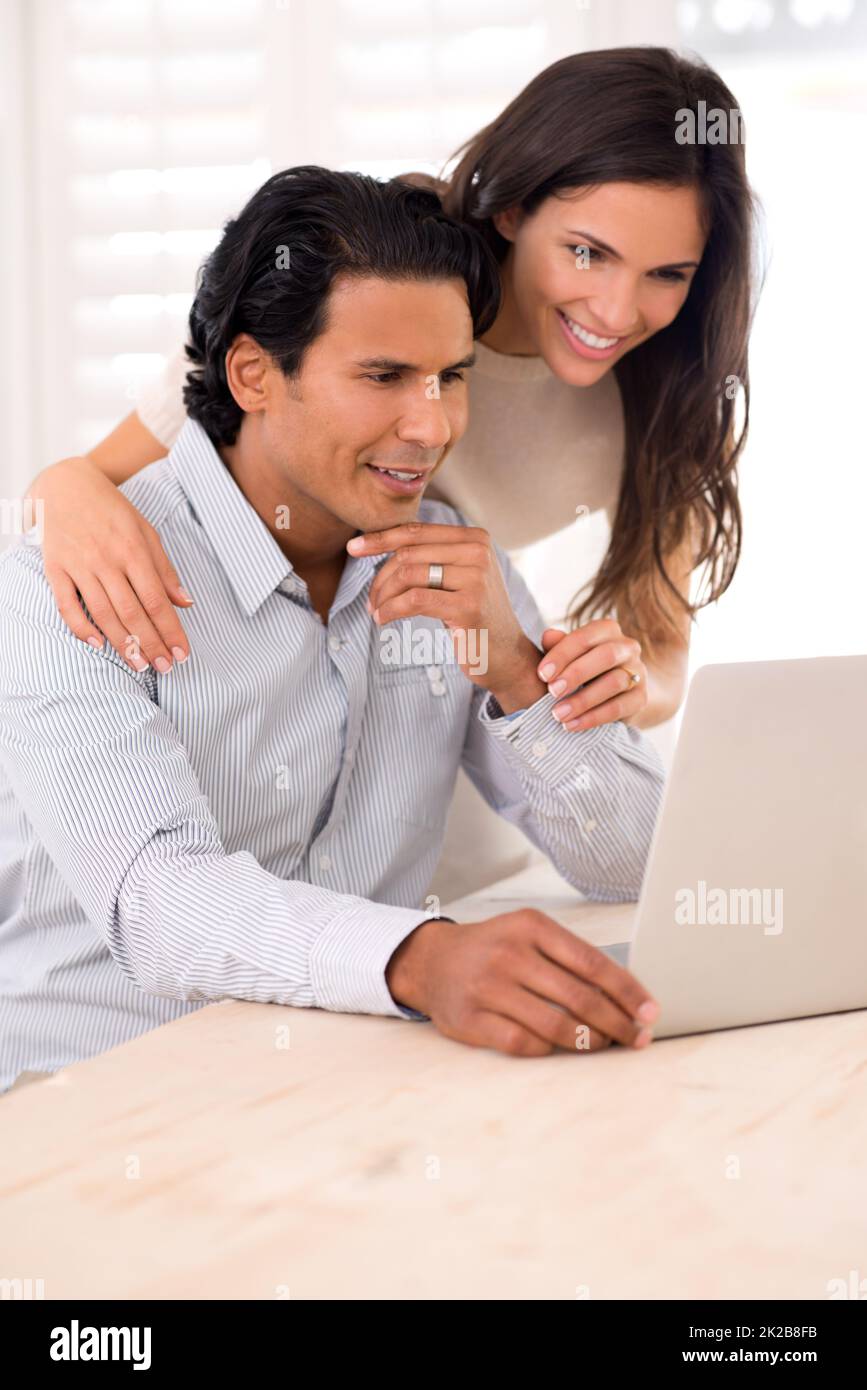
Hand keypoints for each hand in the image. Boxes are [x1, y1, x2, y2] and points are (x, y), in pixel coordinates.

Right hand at [27, 456, 192, 672]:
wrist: (66, 485)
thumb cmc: (113, 511)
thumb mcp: (146, 532)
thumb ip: (165, 569)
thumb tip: (186, 602)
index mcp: (134, 550)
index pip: (156, 600)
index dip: (171, 630)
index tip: (182, 654)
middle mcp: (107, 559)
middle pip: (132, 612)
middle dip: (151, 644)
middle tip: (165, 668)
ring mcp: (79, 564)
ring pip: (103, 613)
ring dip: (123, 643)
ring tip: (140, 666)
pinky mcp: (55, 568)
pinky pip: (66, 604)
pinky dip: (81, 627)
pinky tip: (98, 645)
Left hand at [350, 521, 545, 711]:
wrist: (507, 655)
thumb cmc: (473, 616)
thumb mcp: (457, 577)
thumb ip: (431, 556)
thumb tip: (381, 542)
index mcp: (475, 538)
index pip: (417, 531)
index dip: (381, 538)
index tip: (352, 548)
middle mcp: (479, 552)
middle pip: (409, 553)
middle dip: (381, 578)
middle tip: (371, 601)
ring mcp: (476, 578)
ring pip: (408, 574)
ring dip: (383, 596)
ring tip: (377, 612)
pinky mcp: (469, 606)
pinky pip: (414, 600)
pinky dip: (391, 609)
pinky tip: (384, 619)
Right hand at [386, 909, 658, 1056]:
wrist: (431, 961)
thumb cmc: (493, 949)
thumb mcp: (528, 934)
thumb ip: (569, 956)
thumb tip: (625, 994)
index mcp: (530, 927)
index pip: (592, 962)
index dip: (627, 991)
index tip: (650, 1012)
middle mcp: (509, 954)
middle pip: (579, 997)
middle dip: (617, 1023)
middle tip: (637, 1038)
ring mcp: (488, 987)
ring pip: (555, 1025)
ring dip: (589, 1041)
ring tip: (603, 1044)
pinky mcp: (472, 1019)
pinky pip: (524, 1043)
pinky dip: (550, 1049)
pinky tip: (560, 1048)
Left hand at [536, 620, 647, 731]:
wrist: (611, 694)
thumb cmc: (580, 668)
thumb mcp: (567, 656)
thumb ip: (557, 646)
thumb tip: (548, 636)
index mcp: (607, 630)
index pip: (586, 637)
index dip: (563, 654)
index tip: (542, 674)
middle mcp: (627, 647)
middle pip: (606, 655)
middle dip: (576, 674)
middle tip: (552, 692)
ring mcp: (638, 672)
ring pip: (614, 683)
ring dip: (583, 700)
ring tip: (558, 713)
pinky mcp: (641, 698)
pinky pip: (619, 708)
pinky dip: (593, 717)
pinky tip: (572, 725)